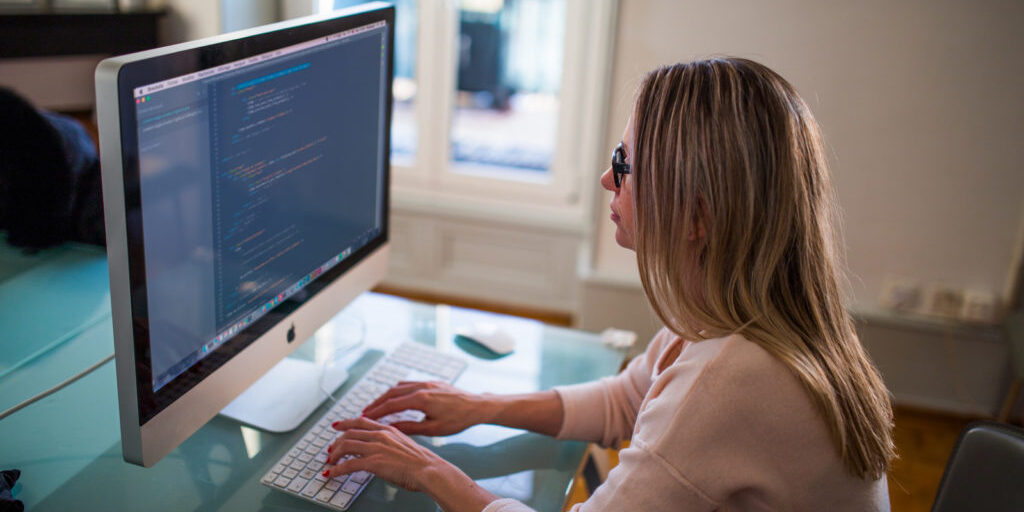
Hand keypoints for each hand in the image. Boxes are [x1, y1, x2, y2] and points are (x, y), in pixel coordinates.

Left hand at [323, 416, 449, 491]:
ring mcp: (376, 448)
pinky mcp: (374, 462)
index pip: (361, 421)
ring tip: (330, 463)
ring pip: (346, 446)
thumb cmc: (422, 462)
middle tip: (330, 450)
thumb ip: (391, 443)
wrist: (429, 470)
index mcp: (388, 429)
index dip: (346, 422)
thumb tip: (382, 450)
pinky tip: (331, 474)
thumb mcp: (405, 445)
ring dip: (334, 455)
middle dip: (336, 442)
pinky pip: (348, 464)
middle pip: (350, 432)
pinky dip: (336, 469)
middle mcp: (380, 435)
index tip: (337, 425)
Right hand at [362, 381, 486, 435]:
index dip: (376, 411)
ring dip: (386, 396)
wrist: (477, 406)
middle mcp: (422, 387)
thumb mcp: (433, 429)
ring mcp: (427, 382)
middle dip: (376, 403)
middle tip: (364, 412)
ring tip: (376, 406)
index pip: (392, 404)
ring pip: (399, 386)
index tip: (364, 417)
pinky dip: (398, 390)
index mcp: (421, 399)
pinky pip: (409, 383)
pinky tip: (394, 397)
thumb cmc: (458, 420)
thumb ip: (410, 428)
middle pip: (391, 393)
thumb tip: (391, 428)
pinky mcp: (431, 382)